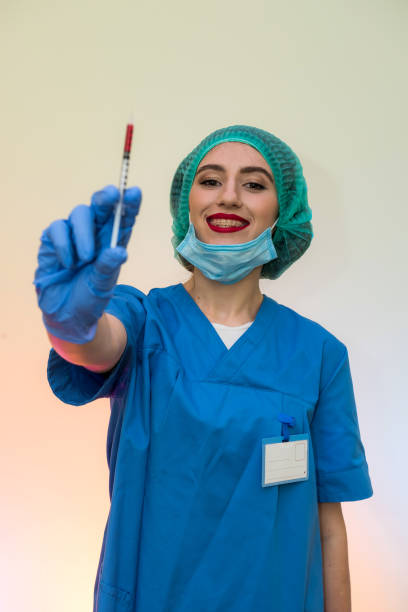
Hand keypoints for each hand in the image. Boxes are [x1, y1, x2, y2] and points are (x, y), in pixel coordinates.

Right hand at [33, 185, 141, 342]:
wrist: (65, 314)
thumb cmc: (89, 297)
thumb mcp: (102, 286)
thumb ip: (108, 267)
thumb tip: (117, 251)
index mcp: (115, 240)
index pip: (125, 217)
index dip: (130, 203)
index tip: (134, 192)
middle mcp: (96, 232)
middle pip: (102, 205)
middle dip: (107, 198)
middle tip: (112, 196)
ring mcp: (74, 233)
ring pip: (80, 213)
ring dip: (84, 234)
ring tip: (86, 259)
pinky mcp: (53, 238)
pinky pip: (58, 229)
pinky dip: (64, 245)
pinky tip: (68, 264)